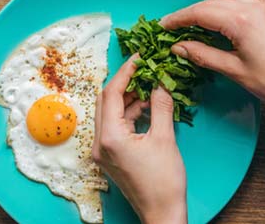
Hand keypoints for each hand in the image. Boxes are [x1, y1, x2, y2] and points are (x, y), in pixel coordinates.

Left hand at [92, 56, 186, 223]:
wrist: (162, 213)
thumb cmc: (164, 182)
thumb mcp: (165, 138)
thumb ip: (160, 105)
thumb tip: (161, 81)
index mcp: (110, 137)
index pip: (111, 93)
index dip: (126, 71)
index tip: (140, 57)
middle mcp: (100, 143)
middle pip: (105, 100)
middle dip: (124, 82)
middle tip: (145, 69)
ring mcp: (103, 151)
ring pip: (109, 112)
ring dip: (127, 98)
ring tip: (150, 85)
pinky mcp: (110, 156)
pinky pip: (115, 125)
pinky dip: (128, 113)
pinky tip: (147, 106)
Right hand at [160, 0, 264, 115]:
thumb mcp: (233, 71)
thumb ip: (203, 55)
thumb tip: (179, 47)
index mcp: (240, 21)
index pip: (200, 12)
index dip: (179, 19)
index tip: (163, 25)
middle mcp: (253, 7)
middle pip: (212, 3)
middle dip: (192, 14)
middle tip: (177, 28)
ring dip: (215, 6)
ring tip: (204, 24)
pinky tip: (239, 11)